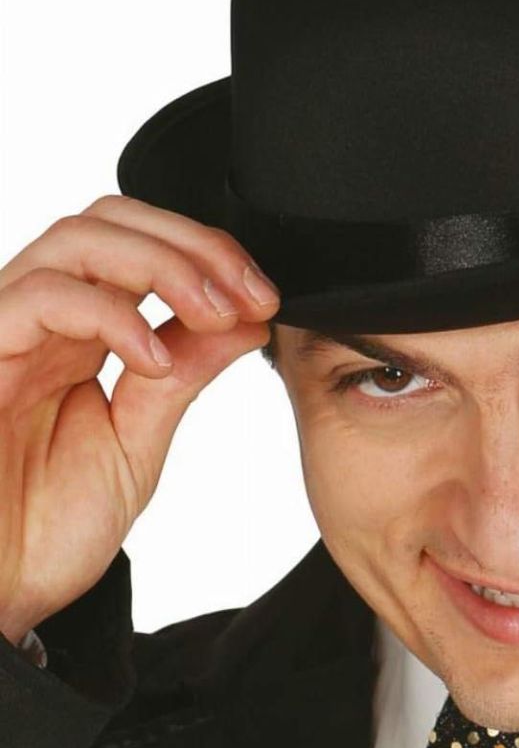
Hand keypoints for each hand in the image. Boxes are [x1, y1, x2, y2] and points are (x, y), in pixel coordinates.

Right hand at [0, 195, 279, 643]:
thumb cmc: (43, 528)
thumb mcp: (137, 441)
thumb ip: (184, 374)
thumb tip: (246, 321)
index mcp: (80, 334)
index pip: (143, 245)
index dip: (209, 254)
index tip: (264, 295)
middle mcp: (41, 321)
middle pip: (111, 220)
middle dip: (194, 243)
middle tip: (250, 292)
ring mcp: (5, 333)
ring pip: (77, 240)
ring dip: (162, 263)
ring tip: (214, 311)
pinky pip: (38, 299)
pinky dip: (110, 315)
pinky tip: (154, 358)